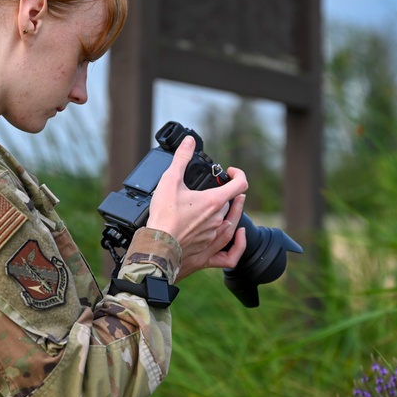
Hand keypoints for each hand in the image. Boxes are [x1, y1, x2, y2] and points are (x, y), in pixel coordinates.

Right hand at [145, 136, 249, 281]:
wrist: (156, 248)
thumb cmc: (163, 217)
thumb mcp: (170, 181)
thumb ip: (181, 159)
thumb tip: (189, 141)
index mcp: (213, 202)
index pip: (240, 184)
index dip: (238, 174)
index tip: (230, 172)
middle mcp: (218, 220)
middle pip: (230, 203)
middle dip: (225, 194)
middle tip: (215, 189)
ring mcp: (214, 238)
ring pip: (229, 223)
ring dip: (231, 212)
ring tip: (229, 205)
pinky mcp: (207, 255)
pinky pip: (229, 254)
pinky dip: (237, 243)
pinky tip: (238, 235)